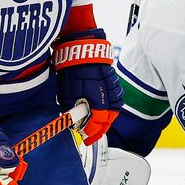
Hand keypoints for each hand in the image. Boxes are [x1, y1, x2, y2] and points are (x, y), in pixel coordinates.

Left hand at [53, 29, 123, 144]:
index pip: (98, 122)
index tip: (86, 137)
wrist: (80, 46)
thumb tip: (73, 121)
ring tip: (101, 123)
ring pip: (116, 106)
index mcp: (98, 100)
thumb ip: (72, 109)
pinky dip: (113, 103)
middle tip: (93, 134)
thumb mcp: (67, 92)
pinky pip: (117, 95)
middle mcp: (108, 94)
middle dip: (101, 128)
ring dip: (110, 117)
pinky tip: (106, 106)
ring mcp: (112, 85)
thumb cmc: (72, 67)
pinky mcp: (112, 77)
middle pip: (110, 117)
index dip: (92, 132)